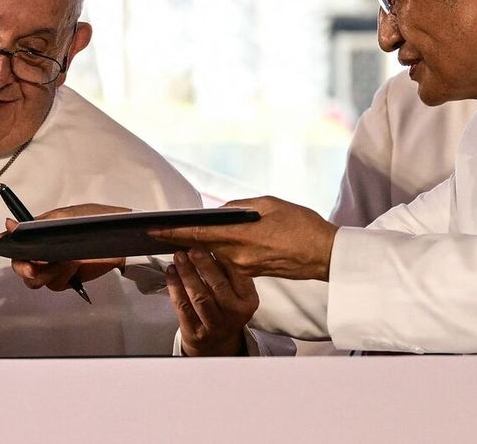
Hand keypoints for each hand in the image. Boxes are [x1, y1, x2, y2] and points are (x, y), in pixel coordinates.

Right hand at [0, 204, 128, 287]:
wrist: (123, 239)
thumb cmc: (95, 221)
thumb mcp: (64, 218)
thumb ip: (36, 226)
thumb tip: (9, 226)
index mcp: (37, 231)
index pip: (7, 242)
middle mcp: (41, 250)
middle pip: (19, 266)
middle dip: (24, 268)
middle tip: (34, 268)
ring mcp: (53, 266)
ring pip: (36, 280)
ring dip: (52, 270)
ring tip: (70, 260)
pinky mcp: (66, 278)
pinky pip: (54, 285)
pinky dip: (64, 276)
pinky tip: (76, 266)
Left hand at [150, 196, 337, 280]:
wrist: (324, 255)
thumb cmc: (301, 225)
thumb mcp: (269, 204)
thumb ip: (240, 207)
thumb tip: (221, 211)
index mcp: (239, 236)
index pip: (196, 234)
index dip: (171, 232)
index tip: (152, 229)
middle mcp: (237, 256)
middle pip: (199, 247)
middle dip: (177, 240)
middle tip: (156, 232)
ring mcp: (244, 267)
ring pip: (212, 256)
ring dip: (195, 248)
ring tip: (177, 238)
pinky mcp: (252, 273)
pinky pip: (227, 262)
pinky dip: (214, 254)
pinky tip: (209, 246)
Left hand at [168, 248, 257, 355]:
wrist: (216, 342)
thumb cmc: (226, 309)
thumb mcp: (237, 292)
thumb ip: (229, 271)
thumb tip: (214, 242)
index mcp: (248, 300)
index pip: (239, 275)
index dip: (224, 257)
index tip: (212, 241)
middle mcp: (234, 313)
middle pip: (218, 286)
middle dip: (204, 265)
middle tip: (193, 249)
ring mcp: (214, 324)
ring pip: (199, 297)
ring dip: (187, 274)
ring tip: (179, 257)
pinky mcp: (195, 330)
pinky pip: (183, 306)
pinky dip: (175, 287)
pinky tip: (171, 273)